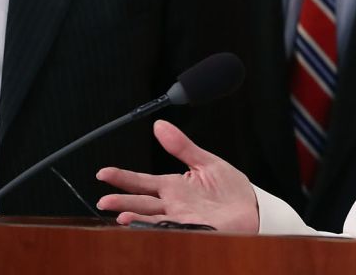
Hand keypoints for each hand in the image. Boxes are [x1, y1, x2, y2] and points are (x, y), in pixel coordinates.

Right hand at [96, 119, 259, 232]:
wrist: (252, 208)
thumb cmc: (230, 188)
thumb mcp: (205, 161)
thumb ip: (182, 146)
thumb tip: (160, 126)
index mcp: (173, 186)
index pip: (142, 181)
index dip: (122, 178)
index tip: (103, 173)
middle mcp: (173, 204)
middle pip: (141, 203)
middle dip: (122, 202)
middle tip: (104, 201)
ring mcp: (182, 218)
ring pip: (153, 219)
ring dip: (137, 218)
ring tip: (121, 217)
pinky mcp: (195, 229)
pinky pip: (174, 229)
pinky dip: (160, 229)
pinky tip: (148, 226)